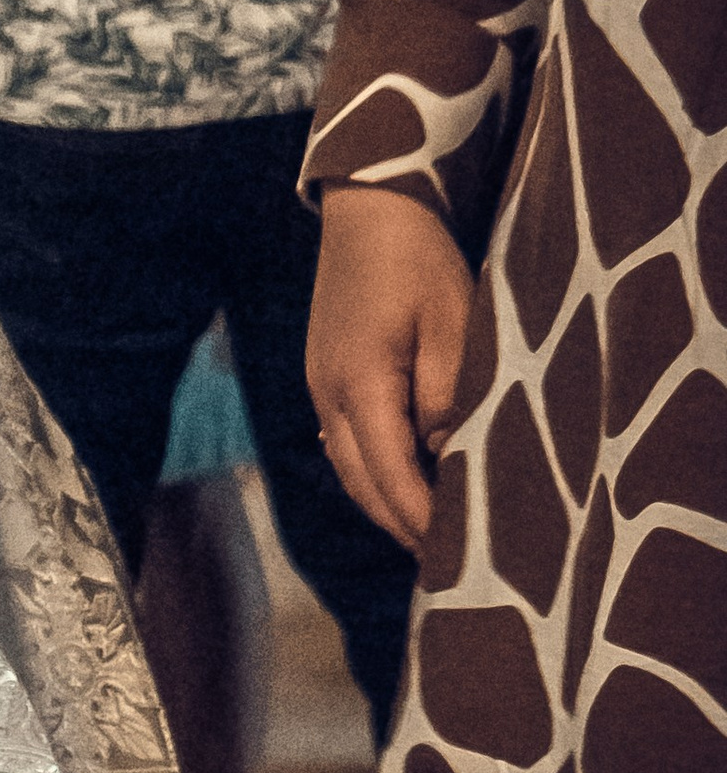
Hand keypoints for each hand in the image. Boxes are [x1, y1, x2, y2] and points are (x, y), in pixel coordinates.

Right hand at [307, 184, 478, 552]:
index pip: (389, 475)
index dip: (421, 520)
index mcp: (358, 386)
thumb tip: (445, 454)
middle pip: (359, 482)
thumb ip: (448, 395)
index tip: (453, 558)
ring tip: (425, 534)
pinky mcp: (326, 374)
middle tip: (442, 564)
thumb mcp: (454, 324)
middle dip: (399, 525)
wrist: (368, 208)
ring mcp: (320, 385)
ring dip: (383, 502)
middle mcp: (328, 395)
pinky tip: (398, 483)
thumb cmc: (418, 260)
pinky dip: (371, 472)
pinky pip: (344, 442)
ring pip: (347, 466)